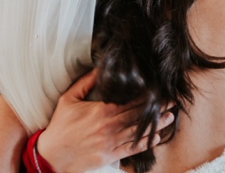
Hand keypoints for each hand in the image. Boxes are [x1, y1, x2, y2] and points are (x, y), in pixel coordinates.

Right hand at [36, 69, 174, 171]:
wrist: (53, 154)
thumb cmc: (60, 126)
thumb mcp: (68, 99)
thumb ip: (85, 83)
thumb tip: (99, 69)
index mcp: (101, 111)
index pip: (129, 102)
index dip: (146, 96)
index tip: (158, 90)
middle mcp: (109, 126)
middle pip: (138, 115)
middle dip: (157, 108)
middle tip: (172, 101)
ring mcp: (111, 142)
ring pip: (139, 131)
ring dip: (156, 125)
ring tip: (169, 117)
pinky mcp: (111, 155)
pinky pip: (132, 148)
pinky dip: (145, 143)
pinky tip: (156, 138)